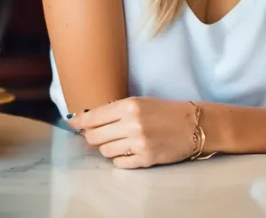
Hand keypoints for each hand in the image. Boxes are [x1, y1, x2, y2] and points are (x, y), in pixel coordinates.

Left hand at [68, 97, 196, 168]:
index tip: (72, 124)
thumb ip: (117, 110)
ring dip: (108, 148)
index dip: (80, 122)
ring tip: (120, 141)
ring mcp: (138, 143)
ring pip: (105, 151)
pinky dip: (120, 158)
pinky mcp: (145, 159)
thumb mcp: (141, 102)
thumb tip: (90, 120)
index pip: (94, 117)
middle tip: (96, 136)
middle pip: (95, 137)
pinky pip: (119, 163)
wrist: (193, 125)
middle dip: (91, 138)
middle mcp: (131, 123)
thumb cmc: (166, 111)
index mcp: (129, 105)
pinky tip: (129, 151)